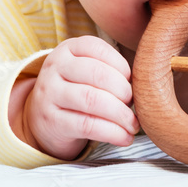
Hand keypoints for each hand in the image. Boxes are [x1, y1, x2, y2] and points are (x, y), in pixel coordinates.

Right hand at [9, 36, 138, 160]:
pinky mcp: (52, 120)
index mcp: (68, 49)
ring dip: (120, 114)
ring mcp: (50, 93)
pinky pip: (87, 125)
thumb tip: (145, 85)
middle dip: (123, 91)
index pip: (99, 49)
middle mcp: (55, 67)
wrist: (42, 119)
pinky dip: (112, 133)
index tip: (133, 82)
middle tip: (134, 105)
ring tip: (134, 124)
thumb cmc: (76, 90)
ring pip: (92, 100)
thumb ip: (109, 69)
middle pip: (97, 74)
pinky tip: (125, 138)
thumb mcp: (85, 70)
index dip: (122, 67)